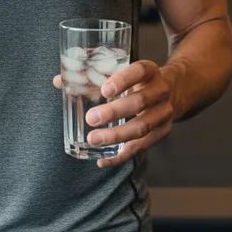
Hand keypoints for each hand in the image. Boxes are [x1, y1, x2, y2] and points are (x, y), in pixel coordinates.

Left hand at [53, 60, 173, 167]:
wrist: (173, 91)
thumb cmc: (137, 81)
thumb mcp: (122, 71)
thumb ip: (93, 75)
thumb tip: (58, 81)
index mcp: (149, 70)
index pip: (139, 71)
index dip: (123, 81)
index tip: (105, 90)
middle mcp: (160, 91)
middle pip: (140, 102)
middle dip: (115, 112)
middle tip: (91, 118)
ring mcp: (164, 113)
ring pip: (142, 127)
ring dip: (117, 136)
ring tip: (93, 139)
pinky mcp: (162, 133)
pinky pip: (142, 147)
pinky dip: (121, 156)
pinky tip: (103, 160)